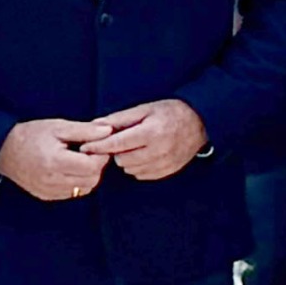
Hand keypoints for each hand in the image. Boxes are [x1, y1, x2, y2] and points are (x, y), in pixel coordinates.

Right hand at [0, 116, 110, 201]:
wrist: (2, 150)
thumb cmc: (31, 135)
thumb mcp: (58, 127)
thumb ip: (85, 130)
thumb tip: (108, 131)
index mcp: (55, 162)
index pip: (92, 167)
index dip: (100, 156)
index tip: (96, 146)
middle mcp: (51, 181)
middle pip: (91, 180)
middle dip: (96, 166)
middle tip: (89, 152)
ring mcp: (48, 191)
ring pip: (84, 188)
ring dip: (87, 175)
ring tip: (78, 159)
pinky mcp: (46, 196)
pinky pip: (72, 193)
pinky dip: (77, 182)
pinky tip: (69, 169)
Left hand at [81, 98, 205, 182]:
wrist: (201, 122)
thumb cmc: (170, 112)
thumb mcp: (145, 109)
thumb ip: (119, 119)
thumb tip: (94, 125)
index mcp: (151, 132)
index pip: (117, 144)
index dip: (98, 146)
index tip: (85, 147)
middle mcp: (158, 150)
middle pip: (121, 159)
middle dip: (116, 151)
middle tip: (119, 142)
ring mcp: (164, 163)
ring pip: (130, 169)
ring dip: (126, 160)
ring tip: (134, 147)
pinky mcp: (168, 171)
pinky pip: (142, 175)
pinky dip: (138, 167)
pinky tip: (143, 155)